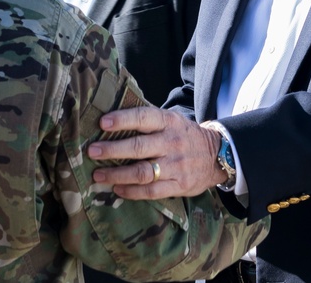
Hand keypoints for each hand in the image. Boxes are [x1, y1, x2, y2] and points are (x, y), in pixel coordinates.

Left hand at [87, 106, 226, 198]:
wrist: (218, 155)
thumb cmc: (183, 135)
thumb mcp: (171, 120)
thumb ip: (147, 120)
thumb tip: (110, 120)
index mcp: (169, 122)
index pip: (143, 118)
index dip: (122, 120)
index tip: (102, 123)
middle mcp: (172, 143)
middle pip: (139, 147)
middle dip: (113, 150)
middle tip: (92, 151)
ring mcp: (176, 166)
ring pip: (142, 172)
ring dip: (117, 174)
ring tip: (98, 175)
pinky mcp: (179, 185)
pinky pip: (152, 191)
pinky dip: (132, 192)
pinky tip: (117, 189)